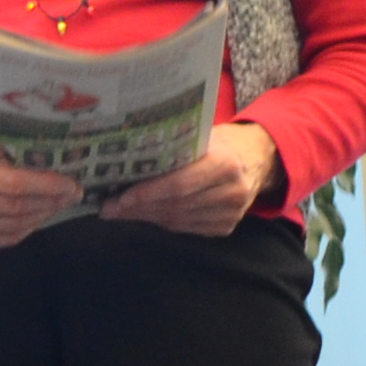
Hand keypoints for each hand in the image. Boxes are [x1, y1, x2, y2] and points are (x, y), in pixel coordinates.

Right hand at [0, 139, 83, 252]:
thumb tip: (43, 153)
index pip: (14, 184)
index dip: (47, 186)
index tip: (71, 184)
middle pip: (18, 207)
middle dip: (52, 201)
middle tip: (74, 194)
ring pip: (15, 225)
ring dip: (43, 215)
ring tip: (61, 204)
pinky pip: (4, 238)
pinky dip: (27, 228)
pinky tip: (38, 217)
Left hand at [99, 121, 275, 236]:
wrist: (257, 158)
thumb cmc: (220, 143)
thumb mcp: (203, 137)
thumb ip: (174, 150)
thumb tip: (127, 159)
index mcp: (225, 164)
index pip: (179, 185)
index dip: (147, 194)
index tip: (118, 198)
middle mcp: (231, 191)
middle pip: (174, 205)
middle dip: (137, 208)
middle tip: (109, 207)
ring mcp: (230, 213)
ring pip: (177, 220)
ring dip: (145, 217)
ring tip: (119, 212)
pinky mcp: (225, 227)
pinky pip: (185, 228)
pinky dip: (162, 222)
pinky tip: (143, 215)